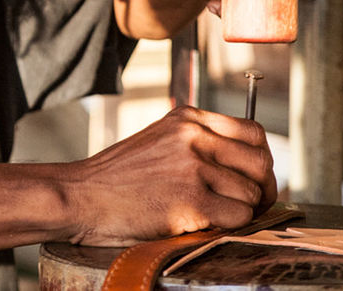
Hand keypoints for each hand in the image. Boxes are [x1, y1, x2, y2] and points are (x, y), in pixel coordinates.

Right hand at [64, 106, 276, 246]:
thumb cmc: (116, 177)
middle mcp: (194, 136)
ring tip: (212, 213)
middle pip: (260, 162)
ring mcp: (193, 167)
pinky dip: (228, 226)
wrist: (81, 196)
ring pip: (251, 193)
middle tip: (248, 204)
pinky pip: (239, 216)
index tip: (253, 177)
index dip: (260, 159)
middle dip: (261, 188)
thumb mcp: (160, 140)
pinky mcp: (191, 200)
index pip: (253, 131)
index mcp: (188, 118)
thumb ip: (198, 142)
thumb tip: (245, 166)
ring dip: (239, 210)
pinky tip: (202, 222)